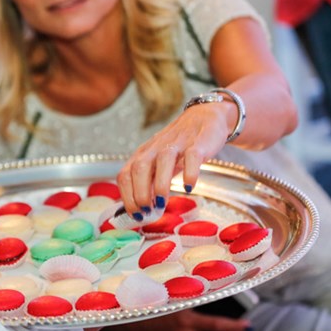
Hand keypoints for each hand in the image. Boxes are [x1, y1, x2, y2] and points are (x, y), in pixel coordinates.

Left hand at [116, 100, 232, 217]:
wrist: (205, 116)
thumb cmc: (179, 145)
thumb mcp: (159, 162)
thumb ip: (149, 182)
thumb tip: (140, 209)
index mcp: (143, 154)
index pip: (125, 174)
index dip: (127, 196)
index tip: (136, 214)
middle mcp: (156, 148)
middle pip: (139, 168)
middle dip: (139, 192)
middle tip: (147, 211)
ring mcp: (177, 144)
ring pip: (163, 160)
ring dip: (160, 184)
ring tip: (162, 202)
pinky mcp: (198, 143)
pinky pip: (192, 157)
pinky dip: (189, 173)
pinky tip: (188, 187)